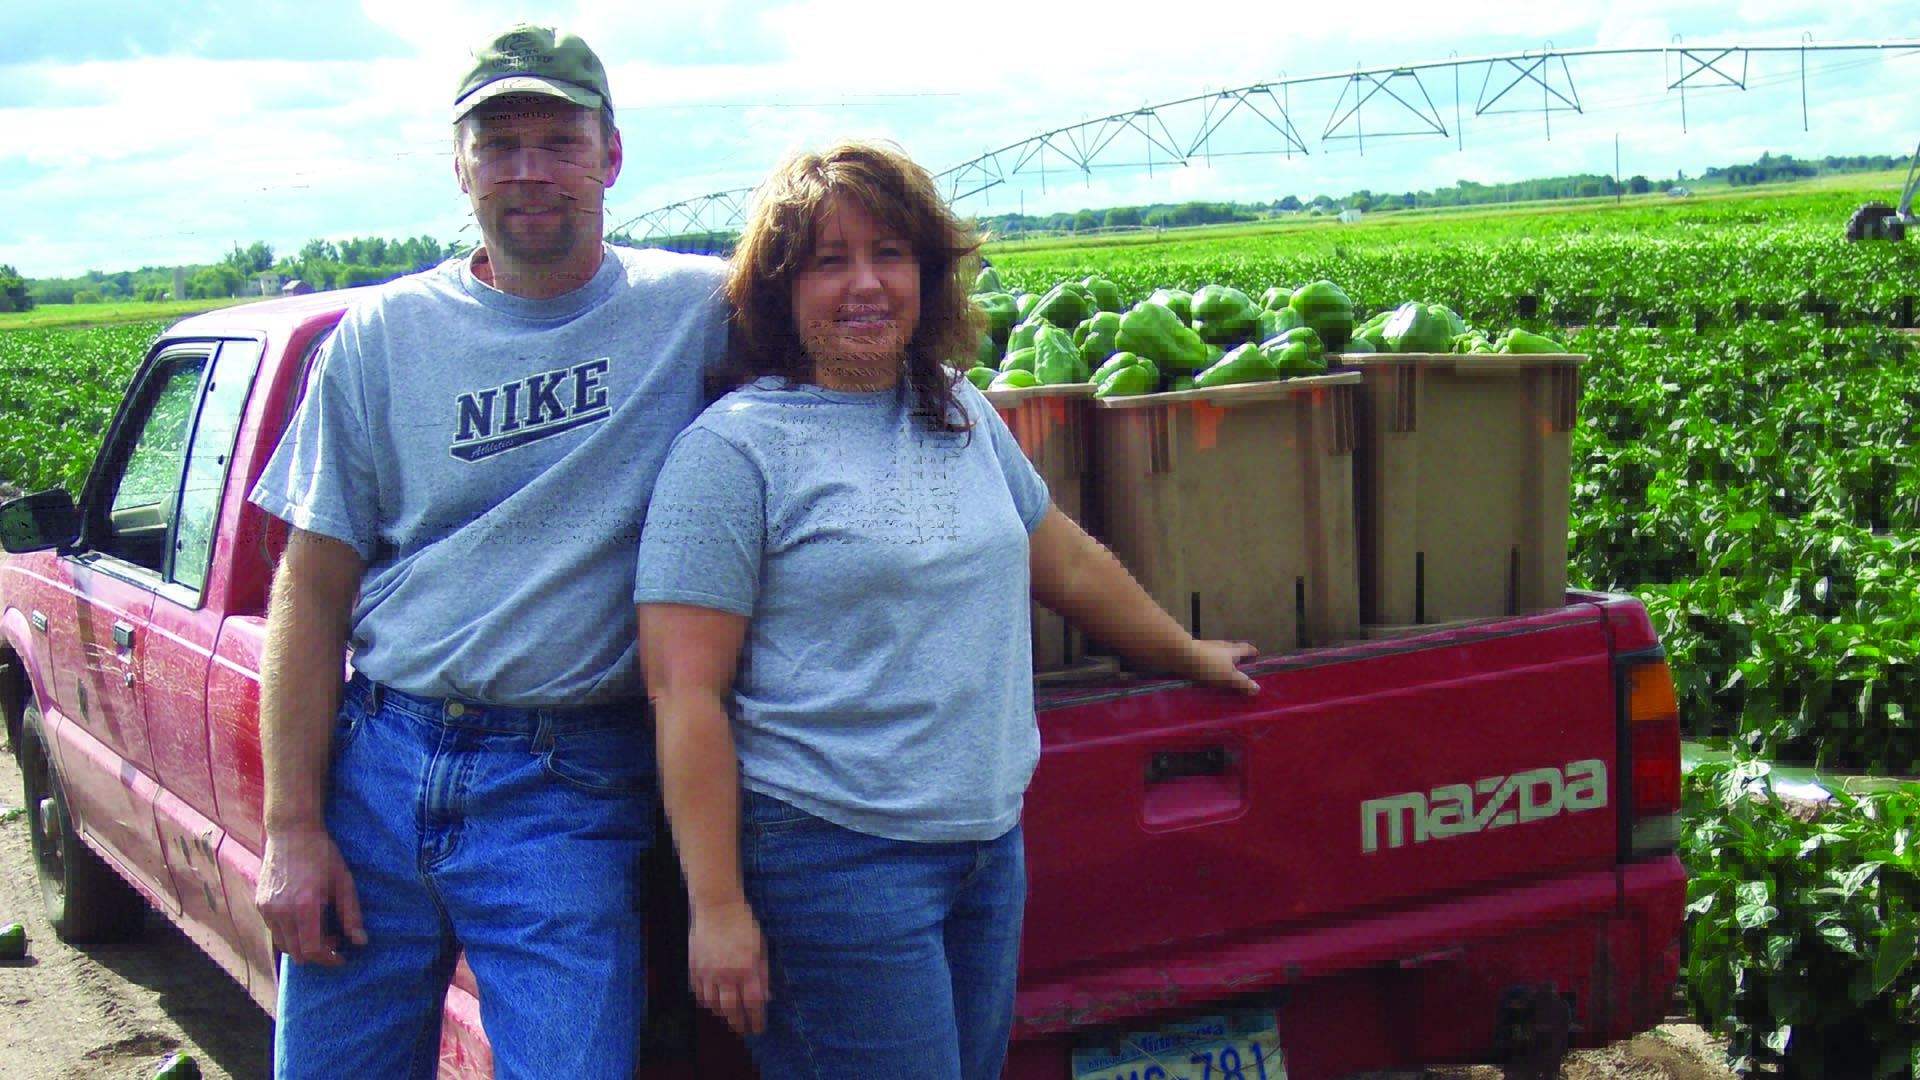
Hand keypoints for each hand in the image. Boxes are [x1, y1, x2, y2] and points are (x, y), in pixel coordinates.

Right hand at [256, 824, 365, 965]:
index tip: (341, 957)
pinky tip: (304, 919)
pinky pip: (274, 931)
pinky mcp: (260, 905)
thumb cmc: (322, 854)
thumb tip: (360, 942)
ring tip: (319, 929)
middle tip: (333, 942)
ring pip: (284, 945)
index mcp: (304, 905)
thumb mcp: (343, 881)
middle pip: (297, 953)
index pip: (313, 949)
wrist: (291, 832)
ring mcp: (267, 909)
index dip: (328, 959)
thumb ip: (351, 914)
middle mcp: (281, 911)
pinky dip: (290, 934)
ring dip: (302, 946)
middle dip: (317, 954)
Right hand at [689, 898, 769, 1035]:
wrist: (716, 906)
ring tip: (729, 1019)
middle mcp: (726, 974)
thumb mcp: (761, 947)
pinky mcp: (693, 968)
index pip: (752, 1004)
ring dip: (722, 1015)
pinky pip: (699, 993)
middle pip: (731, 1010)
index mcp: (747, 968)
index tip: (758, 1029)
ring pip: (713, 1005)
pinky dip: (706, 1003)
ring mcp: (707, 972)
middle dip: (738, 1024)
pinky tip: (713, 1004)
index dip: (756, 1020)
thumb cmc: (744, 923)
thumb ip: (763, 974)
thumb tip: (765, 998)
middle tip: (743, 1031)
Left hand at [1186, 639, 1260, 694]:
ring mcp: (1206, 648)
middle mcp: (1221, 646)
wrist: (1181, 655)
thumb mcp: (1229, 677)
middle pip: (1233, 650)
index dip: (1253, 653)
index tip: (1257, 658)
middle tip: (1240, 671)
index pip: (1247, 648)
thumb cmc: (1209, 665)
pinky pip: (1206, 660)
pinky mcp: (1194, 653)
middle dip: (1237, 659)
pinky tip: (1205, 676)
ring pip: (1218, 655)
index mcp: (1232, 650)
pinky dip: (1209, 666)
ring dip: (1222, 663)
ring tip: (1222, 676)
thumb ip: (1243, 683)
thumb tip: (1257, 688)